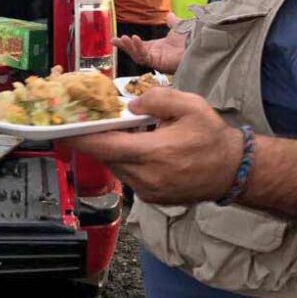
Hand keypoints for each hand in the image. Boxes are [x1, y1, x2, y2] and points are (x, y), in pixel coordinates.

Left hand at [61, 88, 241, 204]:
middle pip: (107, 157)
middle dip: (96, 140)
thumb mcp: (190, 106)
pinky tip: (136, 148)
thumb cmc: (211, 136)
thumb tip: (131, 106)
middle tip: (88, 123)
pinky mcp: (151, 198)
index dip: (82, 138)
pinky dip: (125, 162)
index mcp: (154, 153)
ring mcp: (148, 192)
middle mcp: (147, 177)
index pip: (106, 146)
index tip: (63, 129)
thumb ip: (157, 99)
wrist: (232, 171)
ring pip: (116, 167)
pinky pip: (128, 177)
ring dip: (112, 151)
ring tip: (119, 133)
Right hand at [114, 14, 186, 73]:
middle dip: (125, 47)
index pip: (138, 46)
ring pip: (138, 56)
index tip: (115, 39)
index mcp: (157, 48)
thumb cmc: (191, 39)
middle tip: (116, 40)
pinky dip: (138, 49)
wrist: (199, 43)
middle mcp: (155, 55)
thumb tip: (169, 15)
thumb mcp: (178, 27)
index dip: (127, 43)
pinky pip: (145, 58)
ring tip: (123, 39)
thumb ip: (172, 23)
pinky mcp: (159, 63)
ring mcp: (157, 60)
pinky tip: (135, 40)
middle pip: (135, 53)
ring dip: (129, 48)